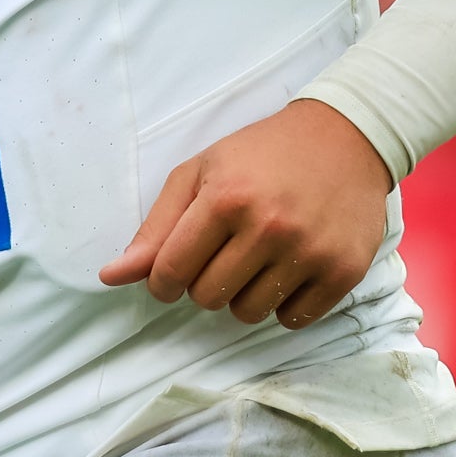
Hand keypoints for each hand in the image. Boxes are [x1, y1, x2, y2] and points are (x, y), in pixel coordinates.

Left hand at [98, 99, 394, 328]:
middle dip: (205, 282)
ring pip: (249, 313)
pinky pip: (293, 319)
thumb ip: (156, 228)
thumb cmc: (261, 153)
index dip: (163, 281)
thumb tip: (110, 277)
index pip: (171, 272)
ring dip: (244, 294)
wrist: (345, 137)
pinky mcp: (343, 271)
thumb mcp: (200, 173)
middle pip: (208, 298)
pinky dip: (284, 303)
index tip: (172, 273)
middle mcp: (268, 227)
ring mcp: (309, 251)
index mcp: (225, 198)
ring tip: (257, 257)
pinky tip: (288, 268)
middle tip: (224, 251)